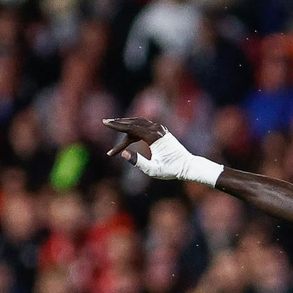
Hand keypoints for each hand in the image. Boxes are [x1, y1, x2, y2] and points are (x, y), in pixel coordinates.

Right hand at [102, 117, 221, 185]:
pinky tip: (126, 128)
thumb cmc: (171, 170)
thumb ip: (138, 162)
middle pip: (134, 122)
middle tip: (105, 122)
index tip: (105, 122)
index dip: (117, 125)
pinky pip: (144, 125)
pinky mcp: (161, 131)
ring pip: (138, 122)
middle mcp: (157, 130)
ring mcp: (160, 129)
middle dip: (119, 123)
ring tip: (113, 124)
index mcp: (155, 137)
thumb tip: (124, 154)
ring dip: (125, 123)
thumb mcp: (154, 170)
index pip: (132, 128)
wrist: (188, 166)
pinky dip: (133, 125)